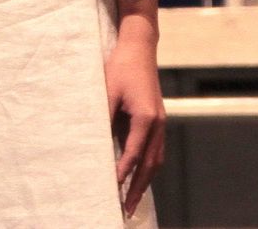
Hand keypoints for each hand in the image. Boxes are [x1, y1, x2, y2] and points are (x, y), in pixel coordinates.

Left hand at [106, 33, 165, 217]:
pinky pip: (156, 150)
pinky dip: (149, 166)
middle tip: (127, 209)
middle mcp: (158, 124)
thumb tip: (97, 144)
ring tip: (133, 199)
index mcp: (146, 118)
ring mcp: (161, 123)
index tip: (113, 189)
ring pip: (156, 160)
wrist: (139, 47)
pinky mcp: (158, 119)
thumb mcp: (107, 91)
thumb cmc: (120, 67)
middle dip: (138, 188)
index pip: (134, 155)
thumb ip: (104, 118)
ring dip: (145, 181)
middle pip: (150, 165)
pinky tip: (139, 175)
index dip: (123, 174)